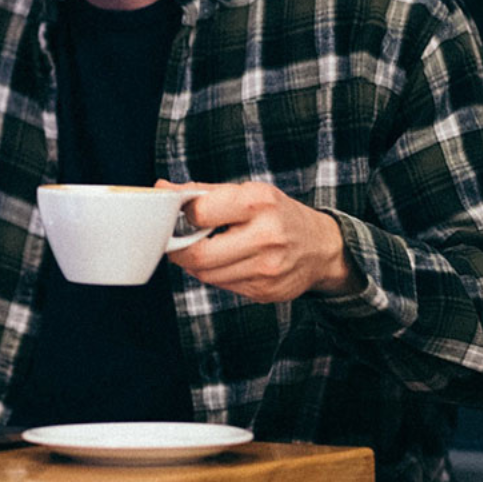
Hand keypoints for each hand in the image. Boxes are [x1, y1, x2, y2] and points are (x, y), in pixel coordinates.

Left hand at [156, 180, 356, 302]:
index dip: (183, 216)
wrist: (321, 247)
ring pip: (206, 275)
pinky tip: (226, 262)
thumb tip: (160, 189)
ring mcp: (267, 268)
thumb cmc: (278, 214)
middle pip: (199, 255)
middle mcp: (266, 236)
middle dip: (180, 250)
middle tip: (178, 243)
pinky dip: (215, 275)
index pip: (200, 214)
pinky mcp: (265, 292)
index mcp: (259, 202)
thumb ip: (202, 192)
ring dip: (196, 264)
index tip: (183, 216)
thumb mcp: (247, 193)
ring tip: (205, 249)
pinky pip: (222, 286)